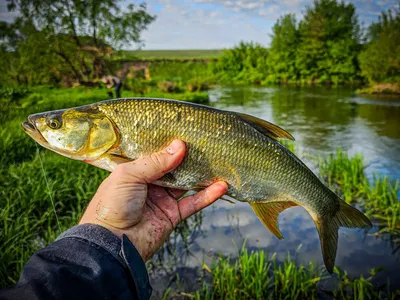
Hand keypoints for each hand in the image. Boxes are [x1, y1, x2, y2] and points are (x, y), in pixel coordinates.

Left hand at [79, 140, 227, 260]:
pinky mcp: (173, 215)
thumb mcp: (129, 175)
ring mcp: (163, 199)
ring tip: (219, 162)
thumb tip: (180, 145)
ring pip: (186, 184)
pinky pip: (193, 203)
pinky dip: (208, 195)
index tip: (186, 132)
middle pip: (174, 168)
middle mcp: (150, 183)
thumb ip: (156, 162)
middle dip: (189, 158)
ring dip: (202, 175)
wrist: (112, 243)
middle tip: (206, 144)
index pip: (155, 154)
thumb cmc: (112, 204)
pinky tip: (222, 186)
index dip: (169, 145)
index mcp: (135, 171)